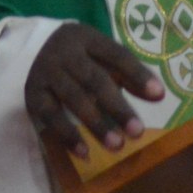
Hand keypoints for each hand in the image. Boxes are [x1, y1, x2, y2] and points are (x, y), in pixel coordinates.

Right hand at [25, 23, 163, 158]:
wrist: (33, 49)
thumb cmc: (81, 58)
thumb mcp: (103, 57)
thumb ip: (128, 75)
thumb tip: (158, 96)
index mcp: (89, 39)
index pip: (117, 56)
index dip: (137, 75)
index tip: (159, 96)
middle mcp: (66, 53)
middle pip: (94, 79)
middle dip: (117, 107)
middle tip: (137, 132)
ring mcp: (47, 73)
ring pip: (74, 98)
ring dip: (96, 124)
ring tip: (116, 146)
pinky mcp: (33, 94)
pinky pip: (51, 116)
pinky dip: (67, 135)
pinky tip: (85, 153)